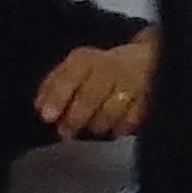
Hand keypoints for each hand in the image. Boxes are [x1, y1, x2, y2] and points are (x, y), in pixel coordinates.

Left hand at [36, 30, 152, 136]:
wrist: (146, 64)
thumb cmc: (102, 71)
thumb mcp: (76, 69)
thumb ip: (56, 86)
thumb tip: (41, 108)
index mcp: (87, 60)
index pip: (69, 76)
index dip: (57, 97)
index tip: (47, 116)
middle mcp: (111, 69)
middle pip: (89, 96)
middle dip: (76, 118)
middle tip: (66, 132)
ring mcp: (133, 85)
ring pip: (110, 111)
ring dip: (97, 125)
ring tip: (91, 129)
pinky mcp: (150, 100)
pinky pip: (132, 120)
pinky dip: (120, 128)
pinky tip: (114, 128)